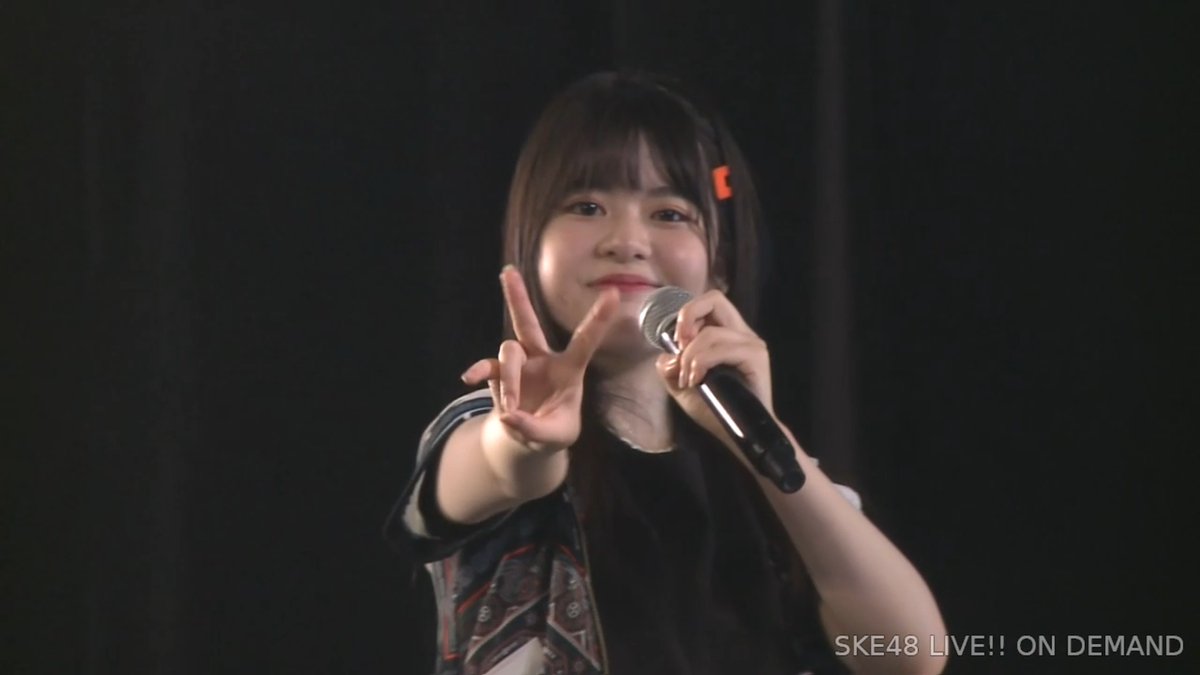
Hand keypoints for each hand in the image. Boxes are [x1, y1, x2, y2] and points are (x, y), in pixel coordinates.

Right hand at [460, 266, 619, 453]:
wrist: (530, 438)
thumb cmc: (553, 431)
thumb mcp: (555, 436)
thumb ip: (535, 428)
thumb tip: (509, 415)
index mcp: (568, 369)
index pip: (584, 341)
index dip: (598, 319)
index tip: (613, 293)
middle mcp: (541, 359)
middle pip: (528, 323)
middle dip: (517, 298)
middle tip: (508, 271)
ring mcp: (518, 365)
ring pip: (508, 353)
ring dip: (510, 381)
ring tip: (512, 410)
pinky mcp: (498, 376)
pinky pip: (486, 368)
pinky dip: (478, 372)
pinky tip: (469, 379)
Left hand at [655, 289, 775, 461]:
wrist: (741, 435)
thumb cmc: (716, 410)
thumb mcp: (682, 387)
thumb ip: (670, 368)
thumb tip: (666, 356)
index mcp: (727, 334)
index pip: (708, 303)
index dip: (687, 314)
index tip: (677, 343)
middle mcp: (742, 333)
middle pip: (715, 298)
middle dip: (688, 317)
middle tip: (681, 345)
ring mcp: (751, 344)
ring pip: (711, 332)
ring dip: (690, 356)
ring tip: (688, 379)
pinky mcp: (756, 357)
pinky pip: (721, 349)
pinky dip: (701, 363)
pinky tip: (697, 381)